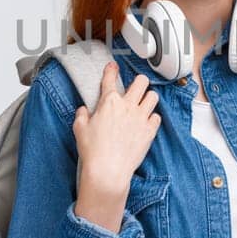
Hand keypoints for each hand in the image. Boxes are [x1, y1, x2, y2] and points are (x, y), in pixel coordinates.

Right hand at [72, 62, 160, 230]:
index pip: (110, 78)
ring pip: (153, 96)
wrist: (108, 170)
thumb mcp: (79, 129)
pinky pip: (157, 116)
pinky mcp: (149, 131)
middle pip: (141, 81)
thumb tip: (84, 110)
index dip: (111, 70)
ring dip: (148, 98)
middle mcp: (127, 106)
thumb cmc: (93, 151)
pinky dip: (152, 118)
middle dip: (138, 81)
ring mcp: (140, 117)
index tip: (113, 67)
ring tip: (143, 104)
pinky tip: (146, 122)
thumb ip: (82, 115)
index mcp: (109, 102)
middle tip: (135, 88)